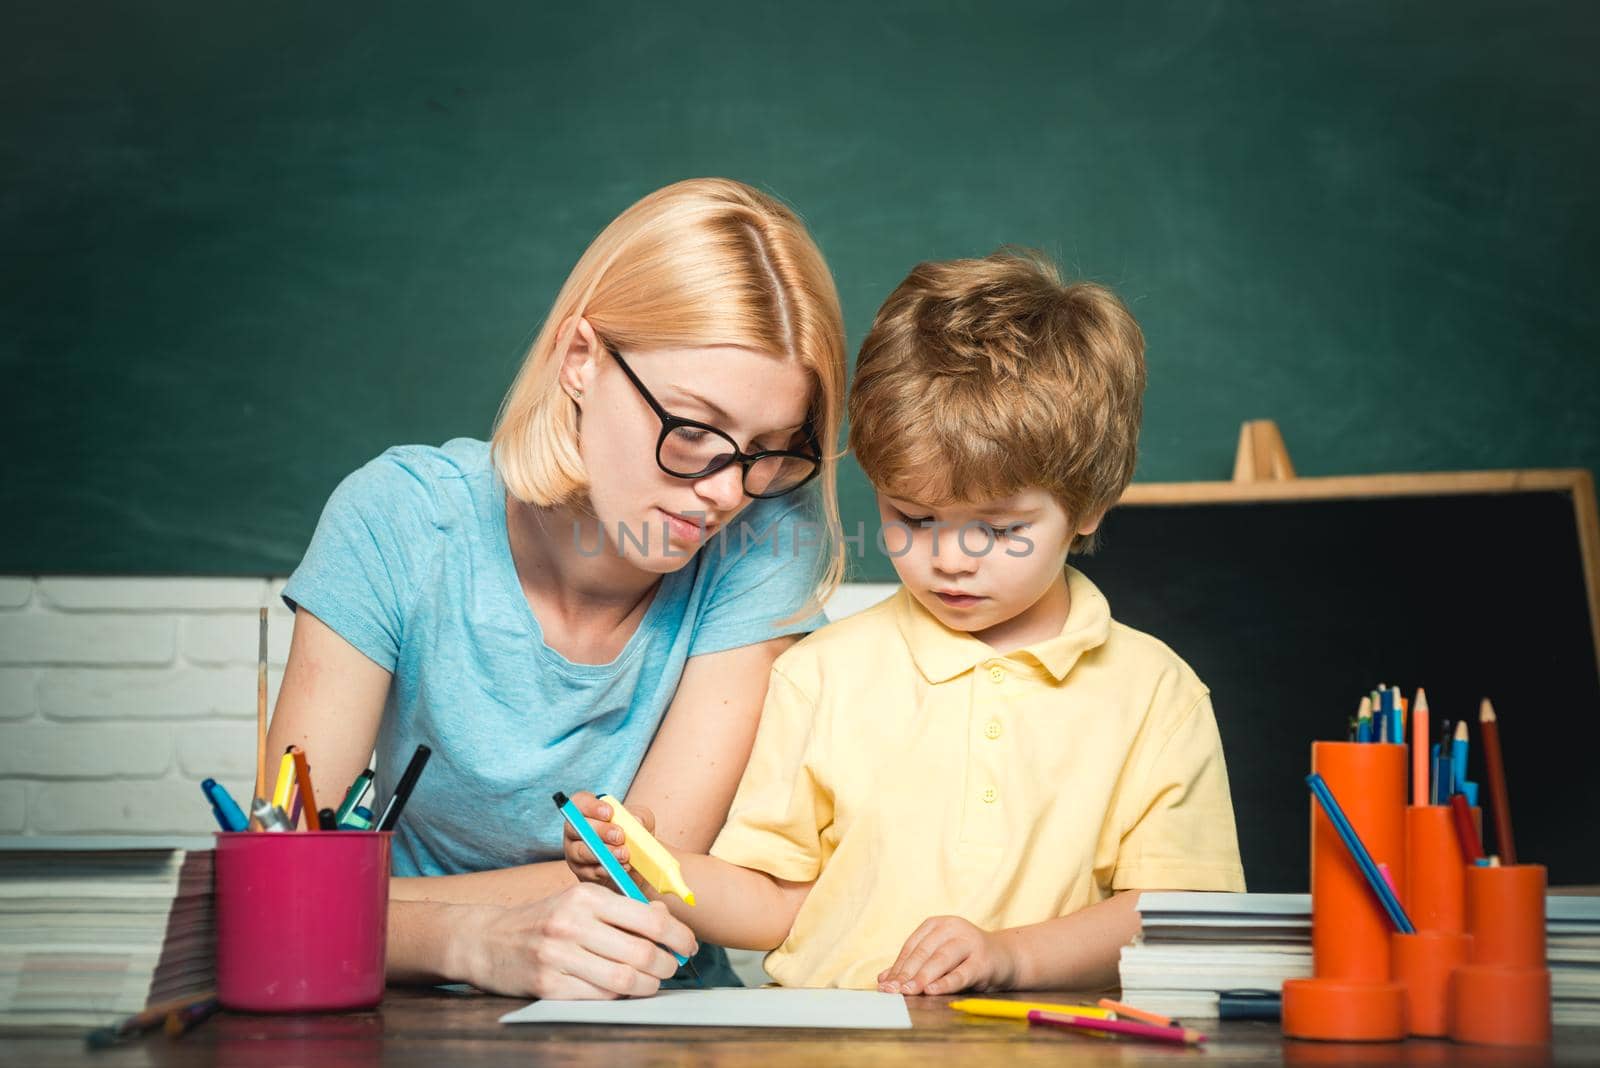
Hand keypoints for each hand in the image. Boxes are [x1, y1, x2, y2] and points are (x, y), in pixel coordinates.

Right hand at [453, 882, 695, 998]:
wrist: (486, 940)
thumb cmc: (543, 920)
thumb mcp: (578, 901)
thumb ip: (620, 909)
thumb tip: (667, 922)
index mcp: (585, 897)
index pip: (648, 919)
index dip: (678, 936)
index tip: (689, 946)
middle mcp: (572, 924)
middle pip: (641, 953)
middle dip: (667, 965)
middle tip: (672, 967)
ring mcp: (558, 957)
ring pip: (625, 980)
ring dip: (649, 985)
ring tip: (653, 981)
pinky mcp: (547, 986)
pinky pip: (599, 998)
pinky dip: (619, 997)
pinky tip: (622, 990)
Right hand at [560, 791, 656, 886]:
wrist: (636, 861)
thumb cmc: (632, 832)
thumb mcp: (639, 819)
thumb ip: (638, 817)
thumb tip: (636, 822)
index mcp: (585, 810)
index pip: (580, 802)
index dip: (592, 807)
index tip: (610, 813)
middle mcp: (574, 830)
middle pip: (578, 828)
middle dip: (600, 831)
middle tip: (619, 836)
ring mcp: (574, 852)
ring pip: (581, 852)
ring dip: (604, 853)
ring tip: (624, 854)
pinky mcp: (581, 872)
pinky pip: (590, 872)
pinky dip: (607, 870)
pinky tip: (622, 867)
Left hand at [877, 916, 1019, 995]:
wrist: (1005, 957)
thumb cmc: (966, 958)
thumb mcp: (938, 957)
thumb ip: (913, 966)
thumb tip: (883, 979)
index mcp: (937, 924)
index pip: (912, 946)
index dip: (897, 966)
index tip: (885, 985)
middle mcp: (953, 928)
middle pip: (923, 952)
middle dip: (906, 973)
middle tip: (892, 991)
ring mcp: (969, 942)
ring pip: (940, 960)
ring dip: (922, 977)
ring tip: (908, 991)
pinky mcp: (983, 961)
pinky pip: (961, 973)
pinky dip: (945, 982)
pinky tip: (932, 991)